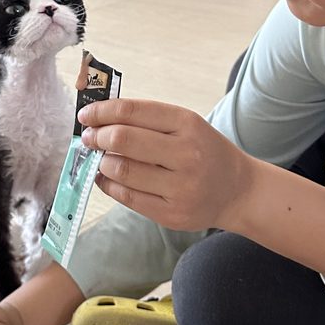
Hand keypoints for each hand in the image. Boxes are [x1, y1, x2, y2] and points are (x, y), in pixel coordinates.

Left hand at [77, 98, 254, 232]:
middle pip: (123, 140)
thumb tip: (100, 120)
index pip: (132, 111)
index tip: (86, 115)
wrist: (238, 190)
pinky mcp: (171, 213)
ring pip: (122, 170)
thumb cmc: (205, 152)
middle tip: (89, 137)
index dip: (101, 112)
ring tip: (101, 158)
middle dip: (97, 136)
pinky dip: (108, 184)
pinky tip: (106, 177)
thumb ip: (148, 120)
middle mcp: (186, 154)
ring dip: (101, 162)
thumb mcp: (187, 125)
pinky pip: (127, 197)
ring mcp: (180, 187)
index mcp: (188, 124)